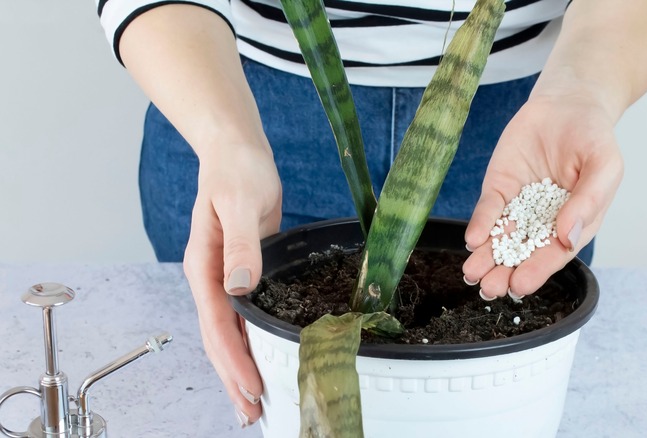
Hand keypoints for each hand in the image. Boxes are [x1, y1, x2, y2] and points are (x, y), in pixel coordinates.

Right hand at [182, 144, 281, 425]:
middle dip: (233, 376)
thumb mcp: (242, 203)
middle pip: (218, 338)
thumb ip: (242, 245)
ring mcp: (226, 278)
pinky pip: (244, 316)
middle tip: (251, 413)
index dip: (233, 358)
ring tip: (254, 400)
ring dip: (240, 366)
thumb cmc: (237, 172)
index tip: (251, 386)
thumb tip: (239, 286)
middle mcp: (212, 279)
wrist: (238, 153)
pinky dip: (251, 341)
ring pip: (230, 333)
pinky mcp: (244, 272)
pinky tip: (261, 356)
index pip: (217, 324)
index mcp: (205, 267)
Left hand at [463, 92, 623, 298]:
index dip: (538, 270)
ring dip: (487, 258)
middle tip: (490, 288)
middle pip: (523, 253)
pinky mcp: (500, 188)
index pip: (555, 253)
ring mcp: (520, 206)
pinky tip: (473, 239)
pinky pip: (489, 210)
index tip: (520, 284)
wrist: (568, 103)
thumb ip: (589, 201)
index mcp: (576, 224)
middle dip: (506, 272)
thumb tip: (567, 237)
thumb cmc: (593, 138)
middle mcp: (545, 222)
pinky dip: (480, 224)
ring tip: (472, 274)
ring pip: (501, 238)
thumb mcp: (604, 166)